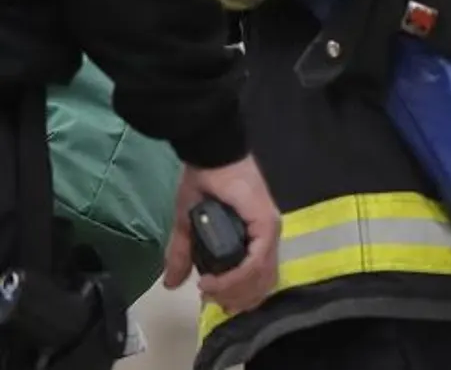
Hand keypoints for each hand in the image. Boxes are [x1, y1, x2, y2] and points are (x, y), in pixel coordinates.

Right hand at [163, 155, 282, 314]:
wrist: (209, 158)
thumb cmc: (203, 185)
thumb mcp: (188, 226)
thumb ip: (184, 255)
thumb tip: (171, 285)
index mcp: (255, 237)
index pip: (259, 278)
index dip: (239, 296)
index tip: (214, 301)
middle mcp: (267, 236)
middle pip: (263, 282)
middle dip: (237, 299)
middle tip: (213, 302)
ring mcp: (269, 230)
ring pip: (261, 276)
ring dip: (234, 291)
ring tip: (209, 291)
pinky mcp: (266, 224)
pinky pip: (255, 261)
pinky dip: (234, 277)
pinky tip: (212, 281)